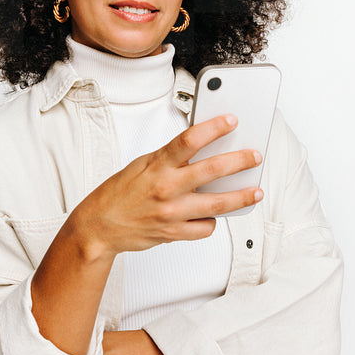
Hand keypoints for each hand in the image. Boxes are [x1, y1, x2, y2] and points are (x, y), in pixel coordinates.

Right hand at [71, 114, 262, 257]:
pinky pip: (205, 228)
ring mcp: (172, 212)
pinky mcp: (174, 232)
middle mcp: (166, 188)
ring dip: (242, 197)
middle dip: (240, 161)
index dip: (214, 128)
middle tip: (254, 157)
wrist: (99, 226)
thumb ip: (169, 159)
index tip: (231, 121)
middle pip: (212, 170)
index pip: (189, 140)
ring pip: (218, 204)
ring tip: (255, 192)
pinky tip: (212, 216)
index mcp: (157, 166)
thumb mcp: (141, 166)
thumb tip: (198, 150)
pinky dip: (211, 221)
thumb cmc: (118, 194)